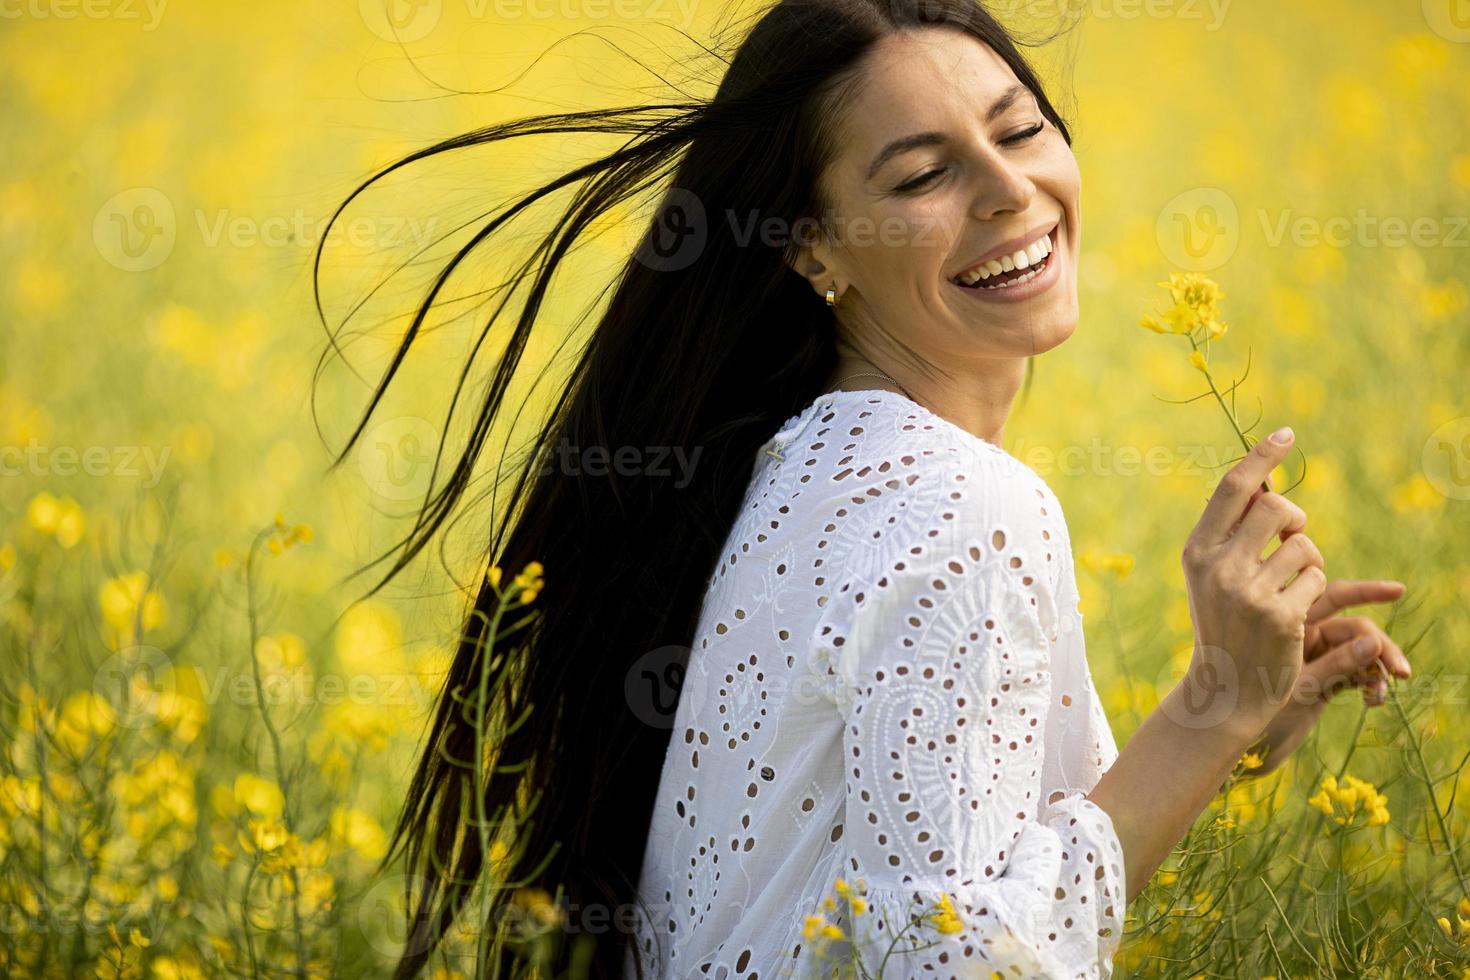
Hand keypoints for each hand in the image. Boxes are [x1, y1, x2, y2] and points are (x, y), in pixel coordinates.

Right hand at [1180, 427, 1325, 733]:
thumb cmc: (1223, 626)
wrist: (1223, 689)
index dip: (1261, 456)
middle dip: (1295, 520)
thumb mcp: (1212, 577)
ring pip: (1304, 544)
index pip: (1233, 488)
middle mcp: (1217, 566)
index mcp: (1197, 551)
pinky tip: (1295, 613)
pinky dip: (1314, 590)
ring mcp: (1247, 591)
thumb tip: (1263, 480)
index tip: (1287, 434)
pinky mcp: (1279, 615)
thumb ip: (1232, 533)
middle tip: (1293, 540)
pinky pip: (1317, 577)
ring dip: (1308, 561)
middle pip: (1277, 507)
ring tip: (1292, 586)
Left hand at [1237, 578, 1411, 778]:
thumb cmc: (1253, 709)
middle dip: (1381, 646)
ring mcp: (1314, 655)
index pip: (1332, 596)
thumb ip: (1334, 666)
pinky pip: (1358, 672)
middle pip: (1355, 628)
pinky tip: (1373, 700)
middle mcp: (1302, 634)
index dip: (1367, 591)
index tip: (1399, 591)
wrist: (1235, 736)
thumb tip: (1375, 642)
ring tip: (1381, 694)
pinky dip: (1370, 683)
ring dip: (1378, 670)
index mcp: (1287, 620)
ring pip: (1361, 652)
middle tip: (1402, 671)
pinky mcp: (1324, 678)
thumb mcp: (1297, 687)